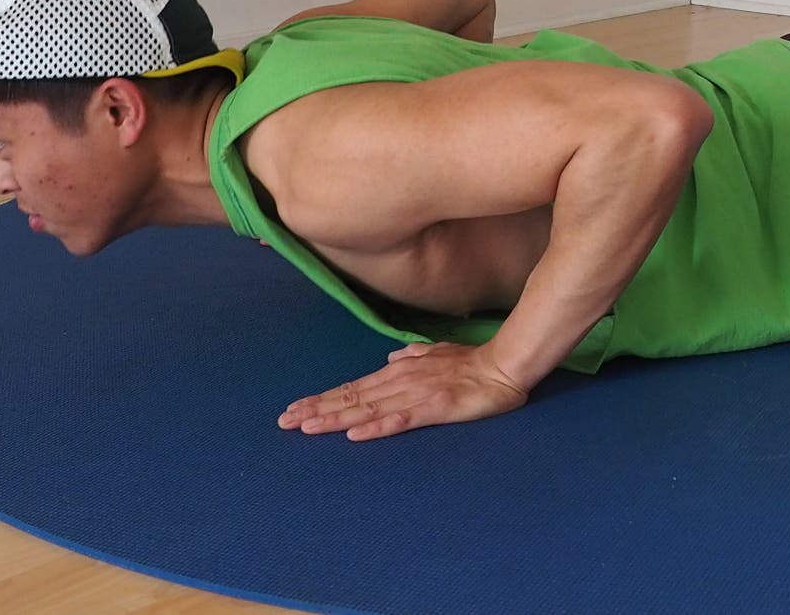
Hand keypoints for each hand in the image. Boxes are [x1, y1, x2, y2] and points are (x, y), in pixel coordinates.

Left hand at [277, 342, 530, 441]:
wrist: (505, 365)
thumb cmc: (473, 362)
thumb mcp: (438, 354)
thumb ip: (414, 356)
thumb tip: (392, 358)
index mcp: (399, 372)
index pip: (353, 387)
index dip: (323, 398)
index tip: (296, 408)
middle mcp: (400, 381)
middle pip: (352, 398)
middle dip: (316, 409)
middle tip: (284, 422)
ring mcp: (415, 395)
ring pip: (368, 408)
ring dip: (336, 418)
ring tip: (307, 427)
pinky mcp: (434, 409)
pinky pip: (401, 420)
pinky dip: (376, 426)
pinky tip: (355, 434)